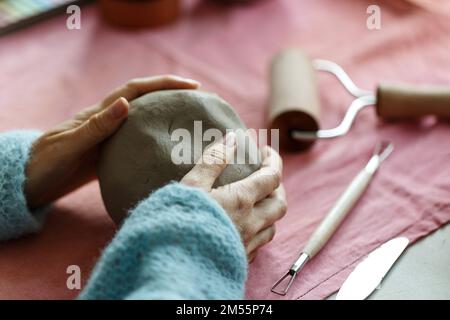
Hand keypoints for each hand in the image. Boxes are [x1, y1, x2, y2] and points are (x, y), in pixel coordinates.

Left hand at [25, 75, 199, 207]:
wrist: (29, 181)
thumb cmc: (45, 163)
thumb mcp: (69, 146)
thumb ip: (96, 127)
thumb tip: (126, 103)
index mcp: (100, 114)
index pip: (137, 90)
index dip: (165, 84)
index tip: (192, 87)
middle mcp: (109, 121)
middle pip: (146, 101)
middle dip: (172, 96)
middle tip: (200, 103)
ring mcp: (111, 137)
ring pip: (145, 121)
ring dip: (167, 117)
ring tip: (191, 124)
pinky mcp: (110, 154)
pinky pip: (138, 142)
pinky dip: (156, 140)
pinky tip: (168, 150)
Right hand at [181, 133, 286, 261]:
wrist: (174, 263)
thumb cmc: (179, 219)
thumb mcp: (192, 183)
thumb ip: (214, 159)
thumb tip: (233, 138)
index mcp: (241, 200)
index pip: (272, 176)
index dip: (273, 160)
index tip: (267, 151)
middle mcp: (250, 223)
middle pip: (279, 204)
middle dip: (278, 187)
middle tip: (266, 176)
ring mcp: (247, 244)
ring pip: (272, 227)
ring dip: (270, 211)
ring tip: (258, 202)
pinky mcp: (239, 260)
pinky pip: (259, 245)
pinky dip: (259, 232)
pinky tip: (246, 228)